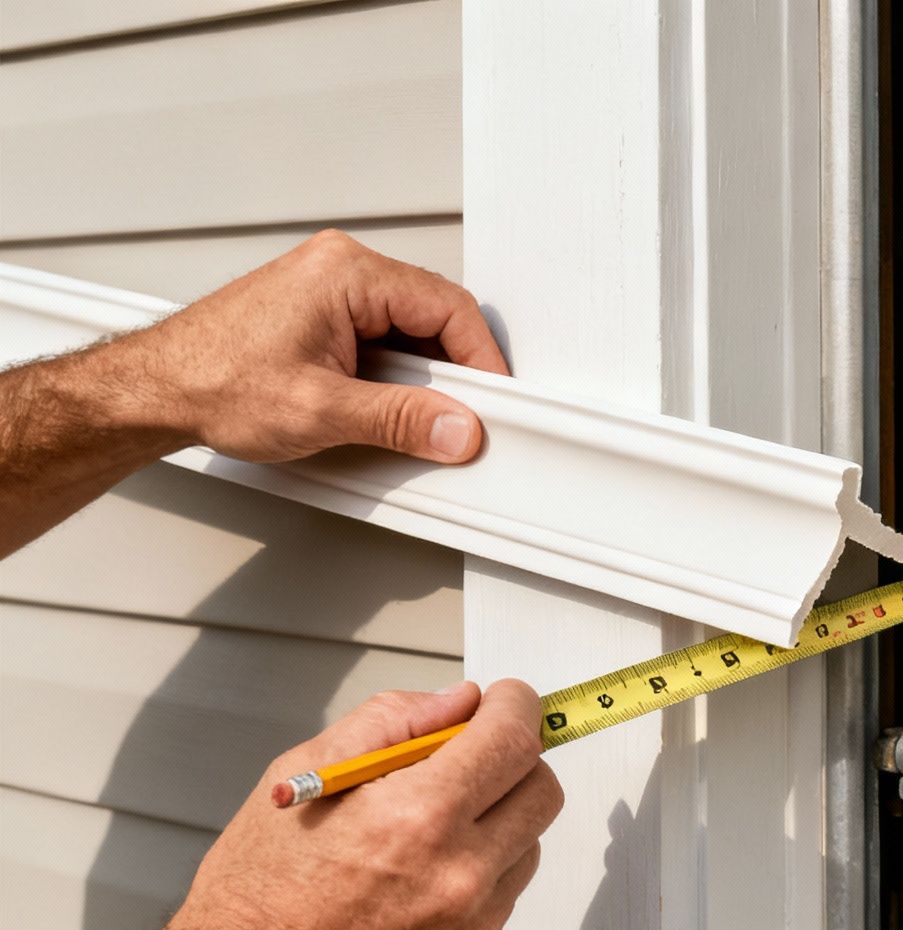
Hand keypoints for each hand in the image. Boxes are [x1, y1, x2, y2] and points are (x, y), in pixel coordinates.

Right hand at [0, 681, 561, 929]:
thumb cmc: (255, 895)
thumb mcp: (300, 777)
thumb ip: (390, 722)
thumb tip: (459, 701)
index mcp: (416, 816)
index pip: (514, 739)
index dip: (515, 706)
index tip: (505, 700)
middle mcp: (459, 874)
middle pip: (541, 788)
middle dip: (512, 760)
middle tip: (465, 759)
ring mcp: (474, 923)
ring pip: (529, 842)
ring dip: (496, 821)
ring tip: (421, 833)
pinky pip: (505, 894)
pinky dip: (478, 874)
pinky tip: (415, 884)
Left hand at [126, 228, 508, 462]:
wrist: (151, 390)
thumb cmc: (209, 382)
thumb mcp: (319, 411)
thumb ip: (400, 419)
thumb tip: (457, 427)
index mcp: (346, 272)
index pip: (448, 306)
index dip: (480, 358)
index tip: (492, 399)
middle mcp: (339, 269)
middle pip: (432, 317)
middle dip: (450, 372)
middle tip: (458, 417)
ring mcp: (328, 290)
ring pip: (407, 332)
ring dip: (418, 377)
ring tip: (412, 418)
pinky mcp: (319, 315)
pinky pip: (380, 340)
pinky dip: (392, 377)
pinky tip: (382, 409)